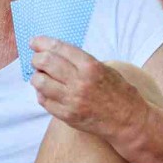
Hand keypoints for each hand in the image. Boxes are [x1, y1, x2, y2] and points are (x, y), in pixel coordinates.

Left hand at [29, 38, 143, 140]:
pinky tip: (47, 91)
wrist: (128, 120)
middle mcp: (79, 82)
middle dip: (37, 58)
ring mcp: (72, 100)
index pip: (58, 48)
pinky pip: (44, 101)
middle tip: (37, 59)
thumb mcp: (103, 68)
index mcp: (90, 66)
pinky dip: (42, 93)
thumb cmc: (117, 91)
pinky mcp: (67, 116)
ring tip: (42, 76)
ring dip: (37, 76)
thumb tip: (53, 51)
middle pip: (45, 62)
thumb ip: (79, 60)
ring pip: (39, 82)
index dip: (42, 43)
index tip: (34, 42)